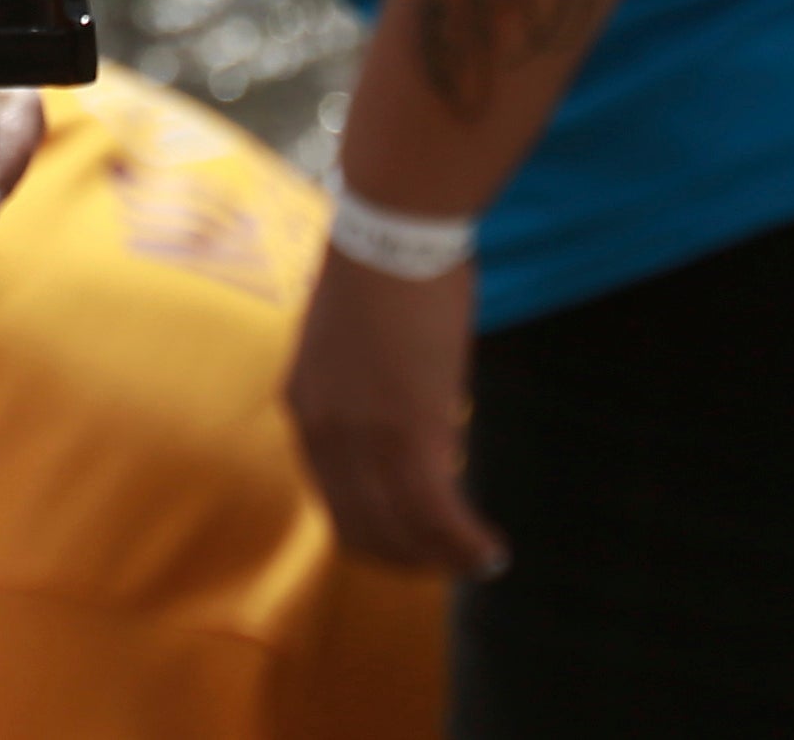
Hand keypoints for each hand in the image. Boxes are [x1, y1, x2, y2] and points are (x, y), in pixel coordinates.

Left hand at [284, 245, 505, 576]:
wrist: (392, 230)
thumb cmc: (383, 268)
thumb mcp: (350, 337)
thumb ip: (358, 382)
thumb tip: (394, 402)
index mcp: (303, 405)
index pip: (331, 497)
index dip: (373, 531)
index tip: (409, 540)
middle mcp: (323, 430)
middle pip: (359, 528)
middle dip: (406, 557)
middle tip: (447, 563)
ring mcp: (363, 435)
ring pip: (400, 530)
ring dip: (441, 558)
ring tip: (479, 561)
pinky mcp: (410, 430)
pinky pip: (436, 513)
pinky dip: (464, 543)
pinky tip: (490, 549)